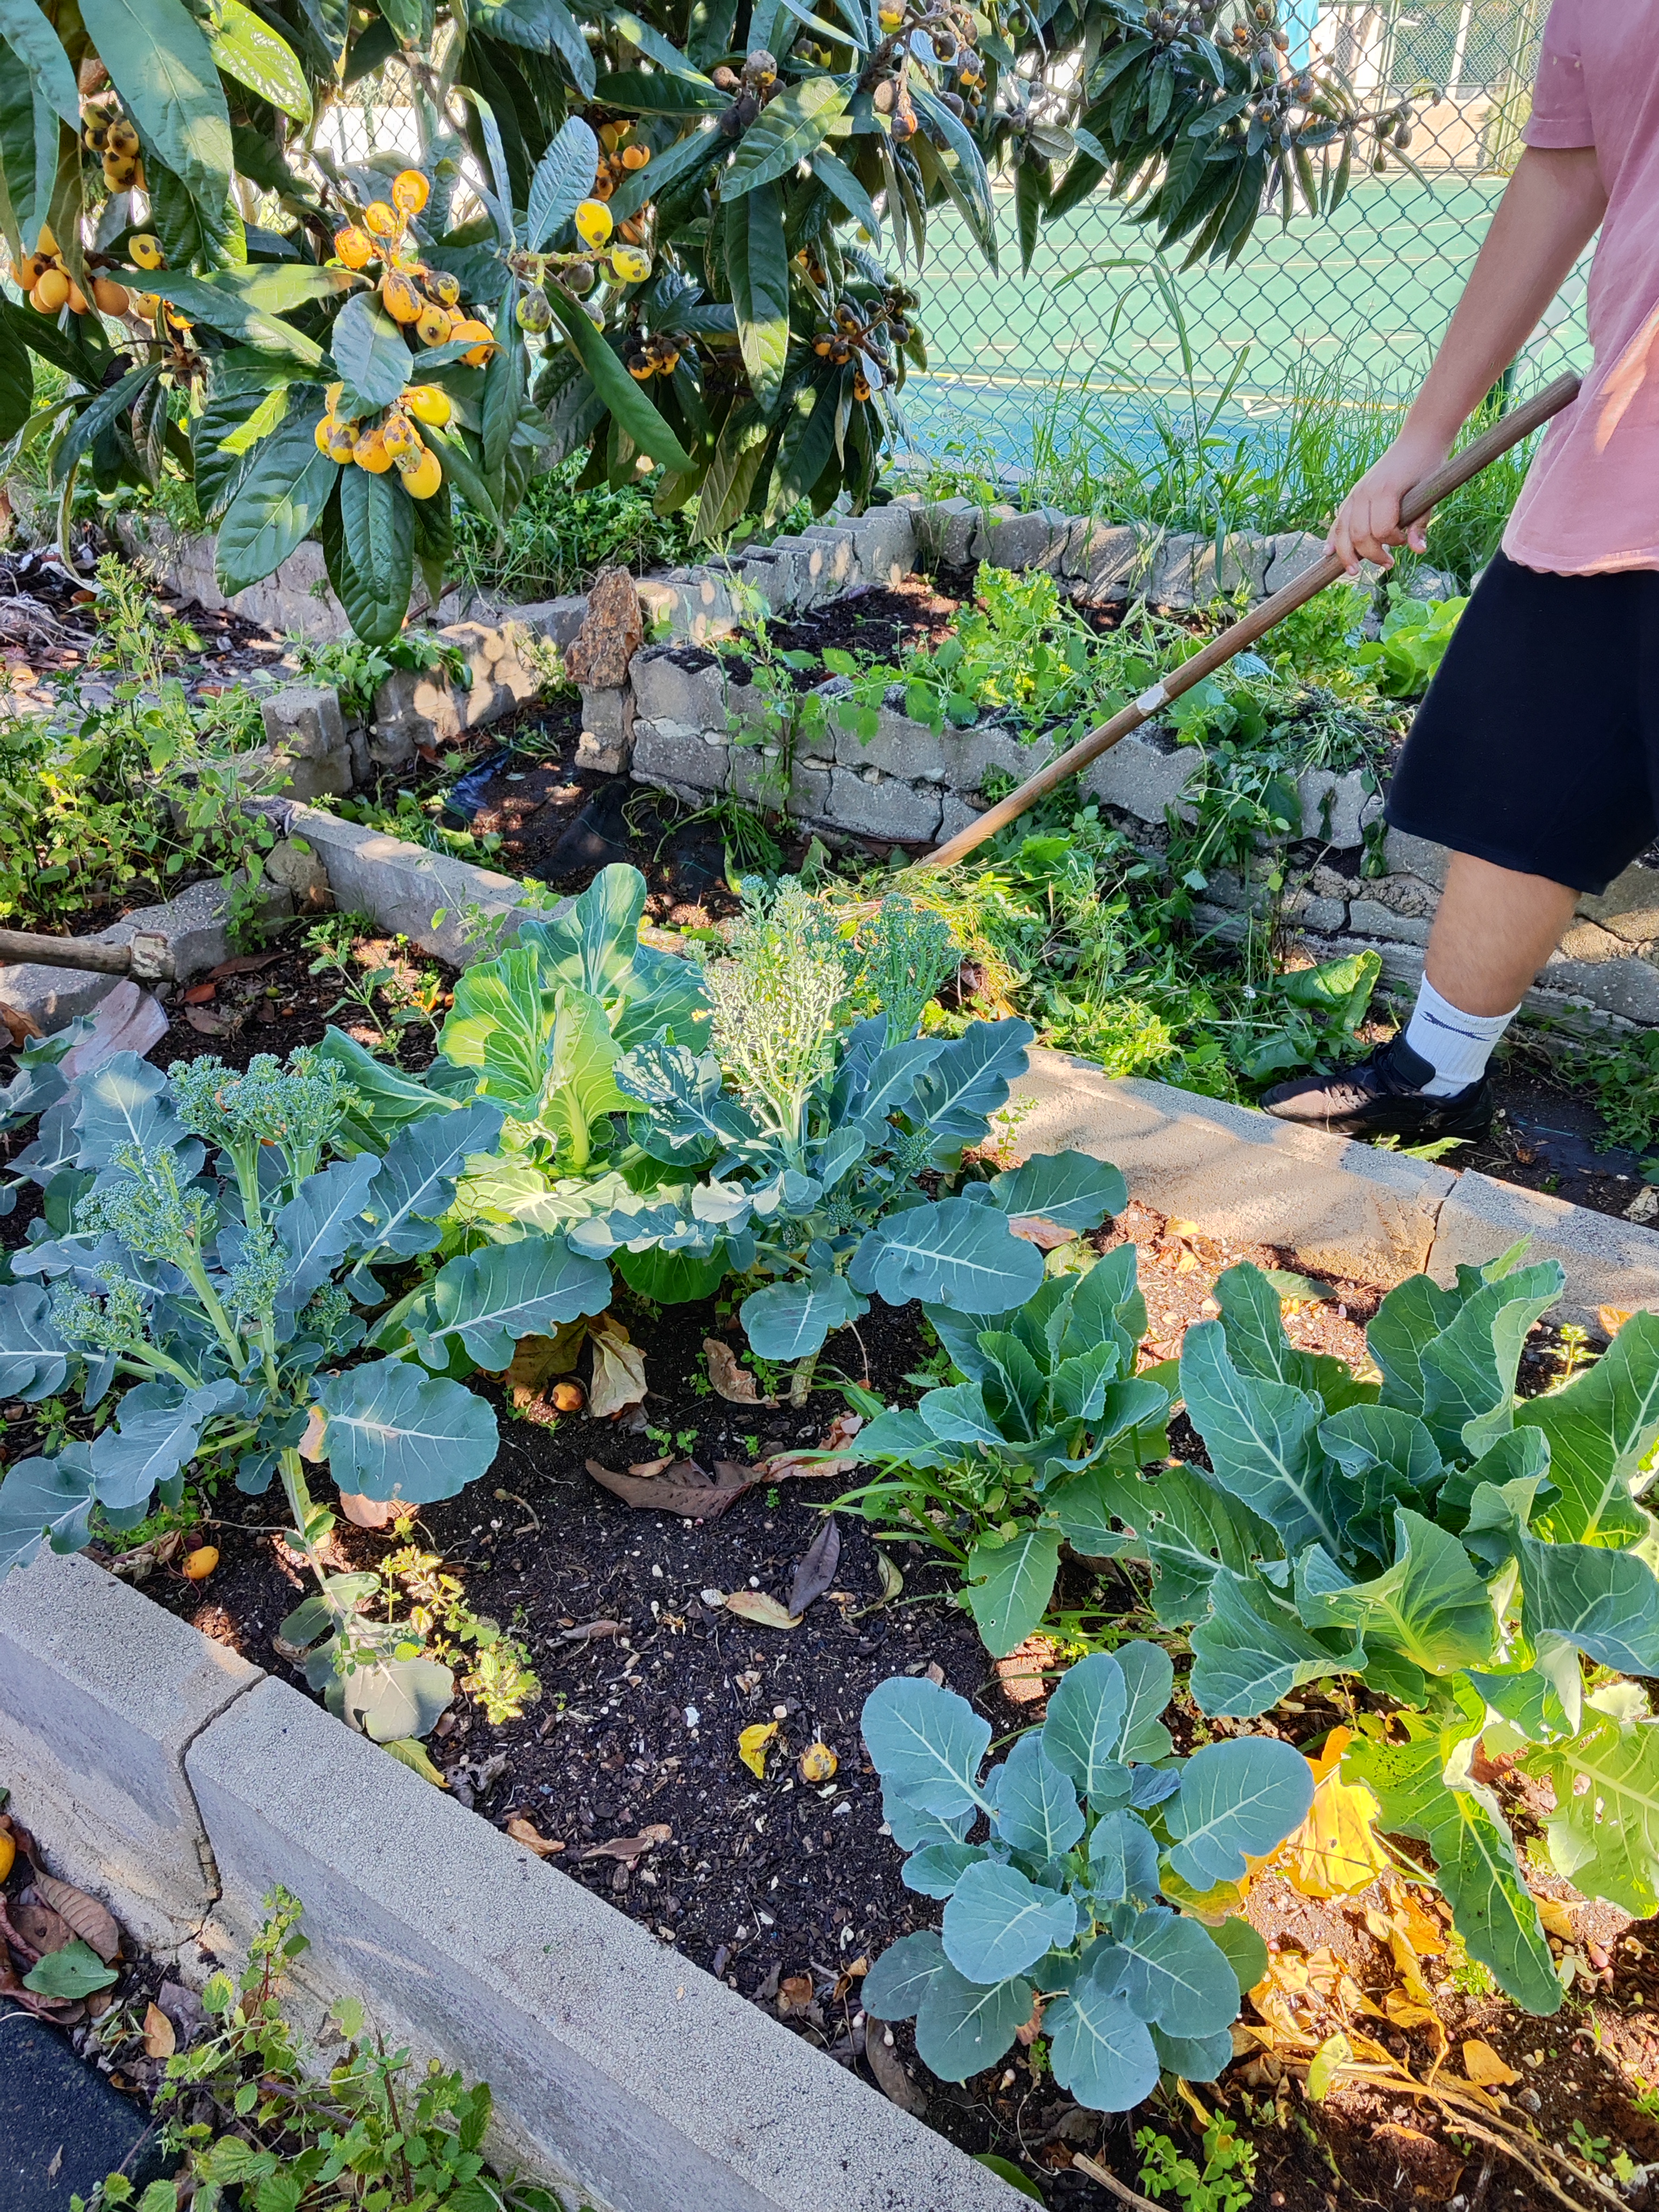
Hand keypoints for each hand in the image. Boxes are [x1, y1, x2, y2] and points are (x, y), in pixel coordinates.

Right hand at [1327, 431, 1449, 574]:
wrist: (1418, 441)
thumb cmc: (1428, 466)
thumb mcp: (1430, 495)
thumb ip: (1420, 524)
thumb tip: (1418, 551)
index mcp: (1385, 491)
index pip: (1381, 530)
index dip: (1393, 542)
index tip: (1405, 541)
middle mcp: (1364, 493)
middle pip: (1358, 535)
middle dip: (1371, 555)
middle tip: (1388, 564)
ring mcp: (1356, 493)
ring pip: (1343, 531)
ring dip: (1346, 554)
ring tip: (1354, 571)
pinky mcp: (1353, 495)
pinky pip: (1338, 520)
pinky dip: (1333, 538)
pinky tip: (1328, 553)